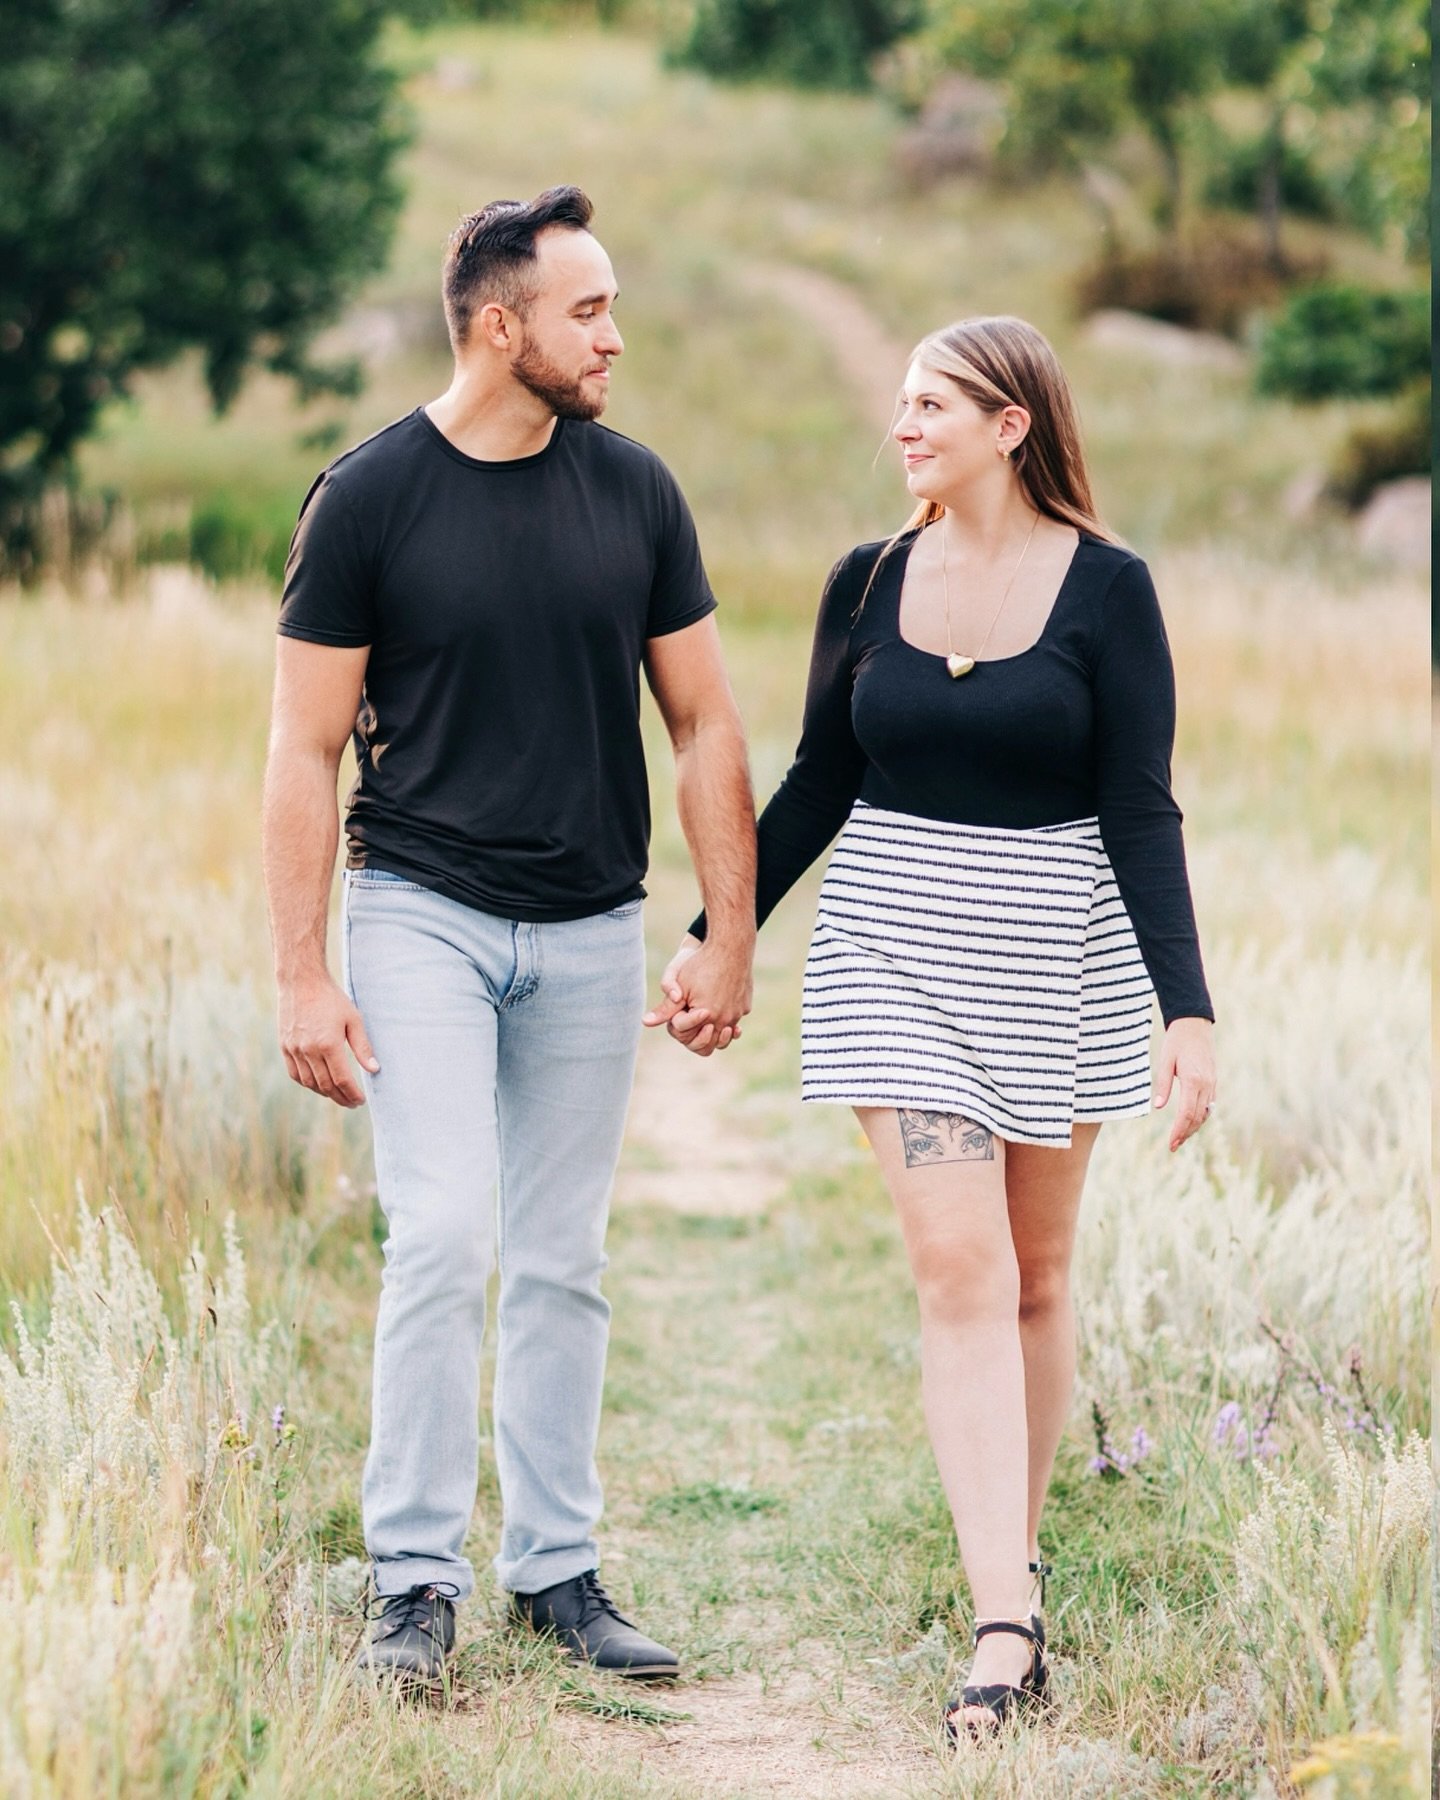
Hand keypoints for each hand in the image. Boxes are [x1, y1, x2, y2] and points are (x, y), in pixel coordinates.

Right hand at [277, 970, 378, 1107]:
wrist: (301, 982)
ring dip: (324, 1093)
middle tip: (352, 1103)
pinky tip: (318, 1085)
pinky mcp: (285, 1047)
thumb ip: (363, 1047)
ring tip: (338, 1095)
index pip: (342, 1080)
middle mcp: (309, 1050)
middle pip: (325, 1085)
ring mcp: (294, 1049)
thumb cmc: (331, 999)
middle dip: (340, 1098)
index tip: (360, 1100)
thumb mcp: (354, 1019)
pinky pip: (295, 1074)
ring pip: (309, 1082)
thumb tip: (374, 1069)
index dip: (352, 1094)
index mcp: (328, 1044)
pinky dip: (307, 1083)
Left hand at [643, 933, 752, 1055]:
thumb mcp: (679, 984)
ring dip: (714, 1031)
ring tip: (704, 1018)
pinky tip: (719, 1004)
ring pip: (725, 1035)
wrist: (730, 945)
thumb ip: (665, 1009)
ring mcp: (738, 1014)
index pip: (689, 1037)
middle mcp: (725, 1020)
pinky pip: (735, 1019)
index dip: (680, 1024)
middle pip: (709, 1044)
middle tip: (691, 1019)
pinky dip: (726, 1017)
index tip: (681, 1008)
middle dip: (698, 1035)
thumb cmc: (701, 963)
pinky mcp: (745, 1006)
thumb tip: (645, 1022)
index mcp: (707, 1017)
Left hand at [1153, 1016, 1215, 1150]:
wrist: (1195, 1025)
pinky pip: (1208, 1105)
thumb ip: (1162, 1085)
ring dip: (1193, 1127)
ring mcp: (1212, 1084)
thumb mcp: (1164, 1061)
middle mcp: (1206, 1085)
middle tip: (1173, 1146)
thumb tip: (1157, 1107)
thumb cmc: (1176, 1042)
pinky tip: (1190, 1123)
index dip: (1179, 1130)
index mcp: (1193, 1080)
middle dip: (1185, 1133)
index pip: (1187, 1113)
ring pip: (1205, 1113)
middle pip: (1197, 1117)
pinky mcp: (1213, 1082)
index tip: (1171, 1143)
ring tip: (1180, 1138)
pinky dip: (1200, 1117)